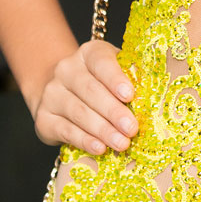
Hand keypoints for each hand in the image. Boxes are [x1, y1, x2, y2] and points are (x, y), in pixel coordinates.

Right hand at [32, 38, 138, 155]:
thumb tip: (156, 95)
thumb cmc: (103, 84)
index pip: (101, 62)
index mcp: (89, 53)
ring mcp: (52, 93)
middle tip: (132, 128)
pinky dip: (84, 141)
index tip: (130, 95)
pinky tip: (100, 148)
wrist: (63, 93)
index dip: (115, 78)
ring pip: (78, 112)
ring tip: (122, 144)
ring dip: (102, 130)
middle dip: (113, 111)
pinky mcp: (43, 118)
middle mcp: (66, 69)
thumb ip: (132, 79)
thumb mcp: (118, 72)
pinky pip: (65, 130)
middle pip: (90, 90)